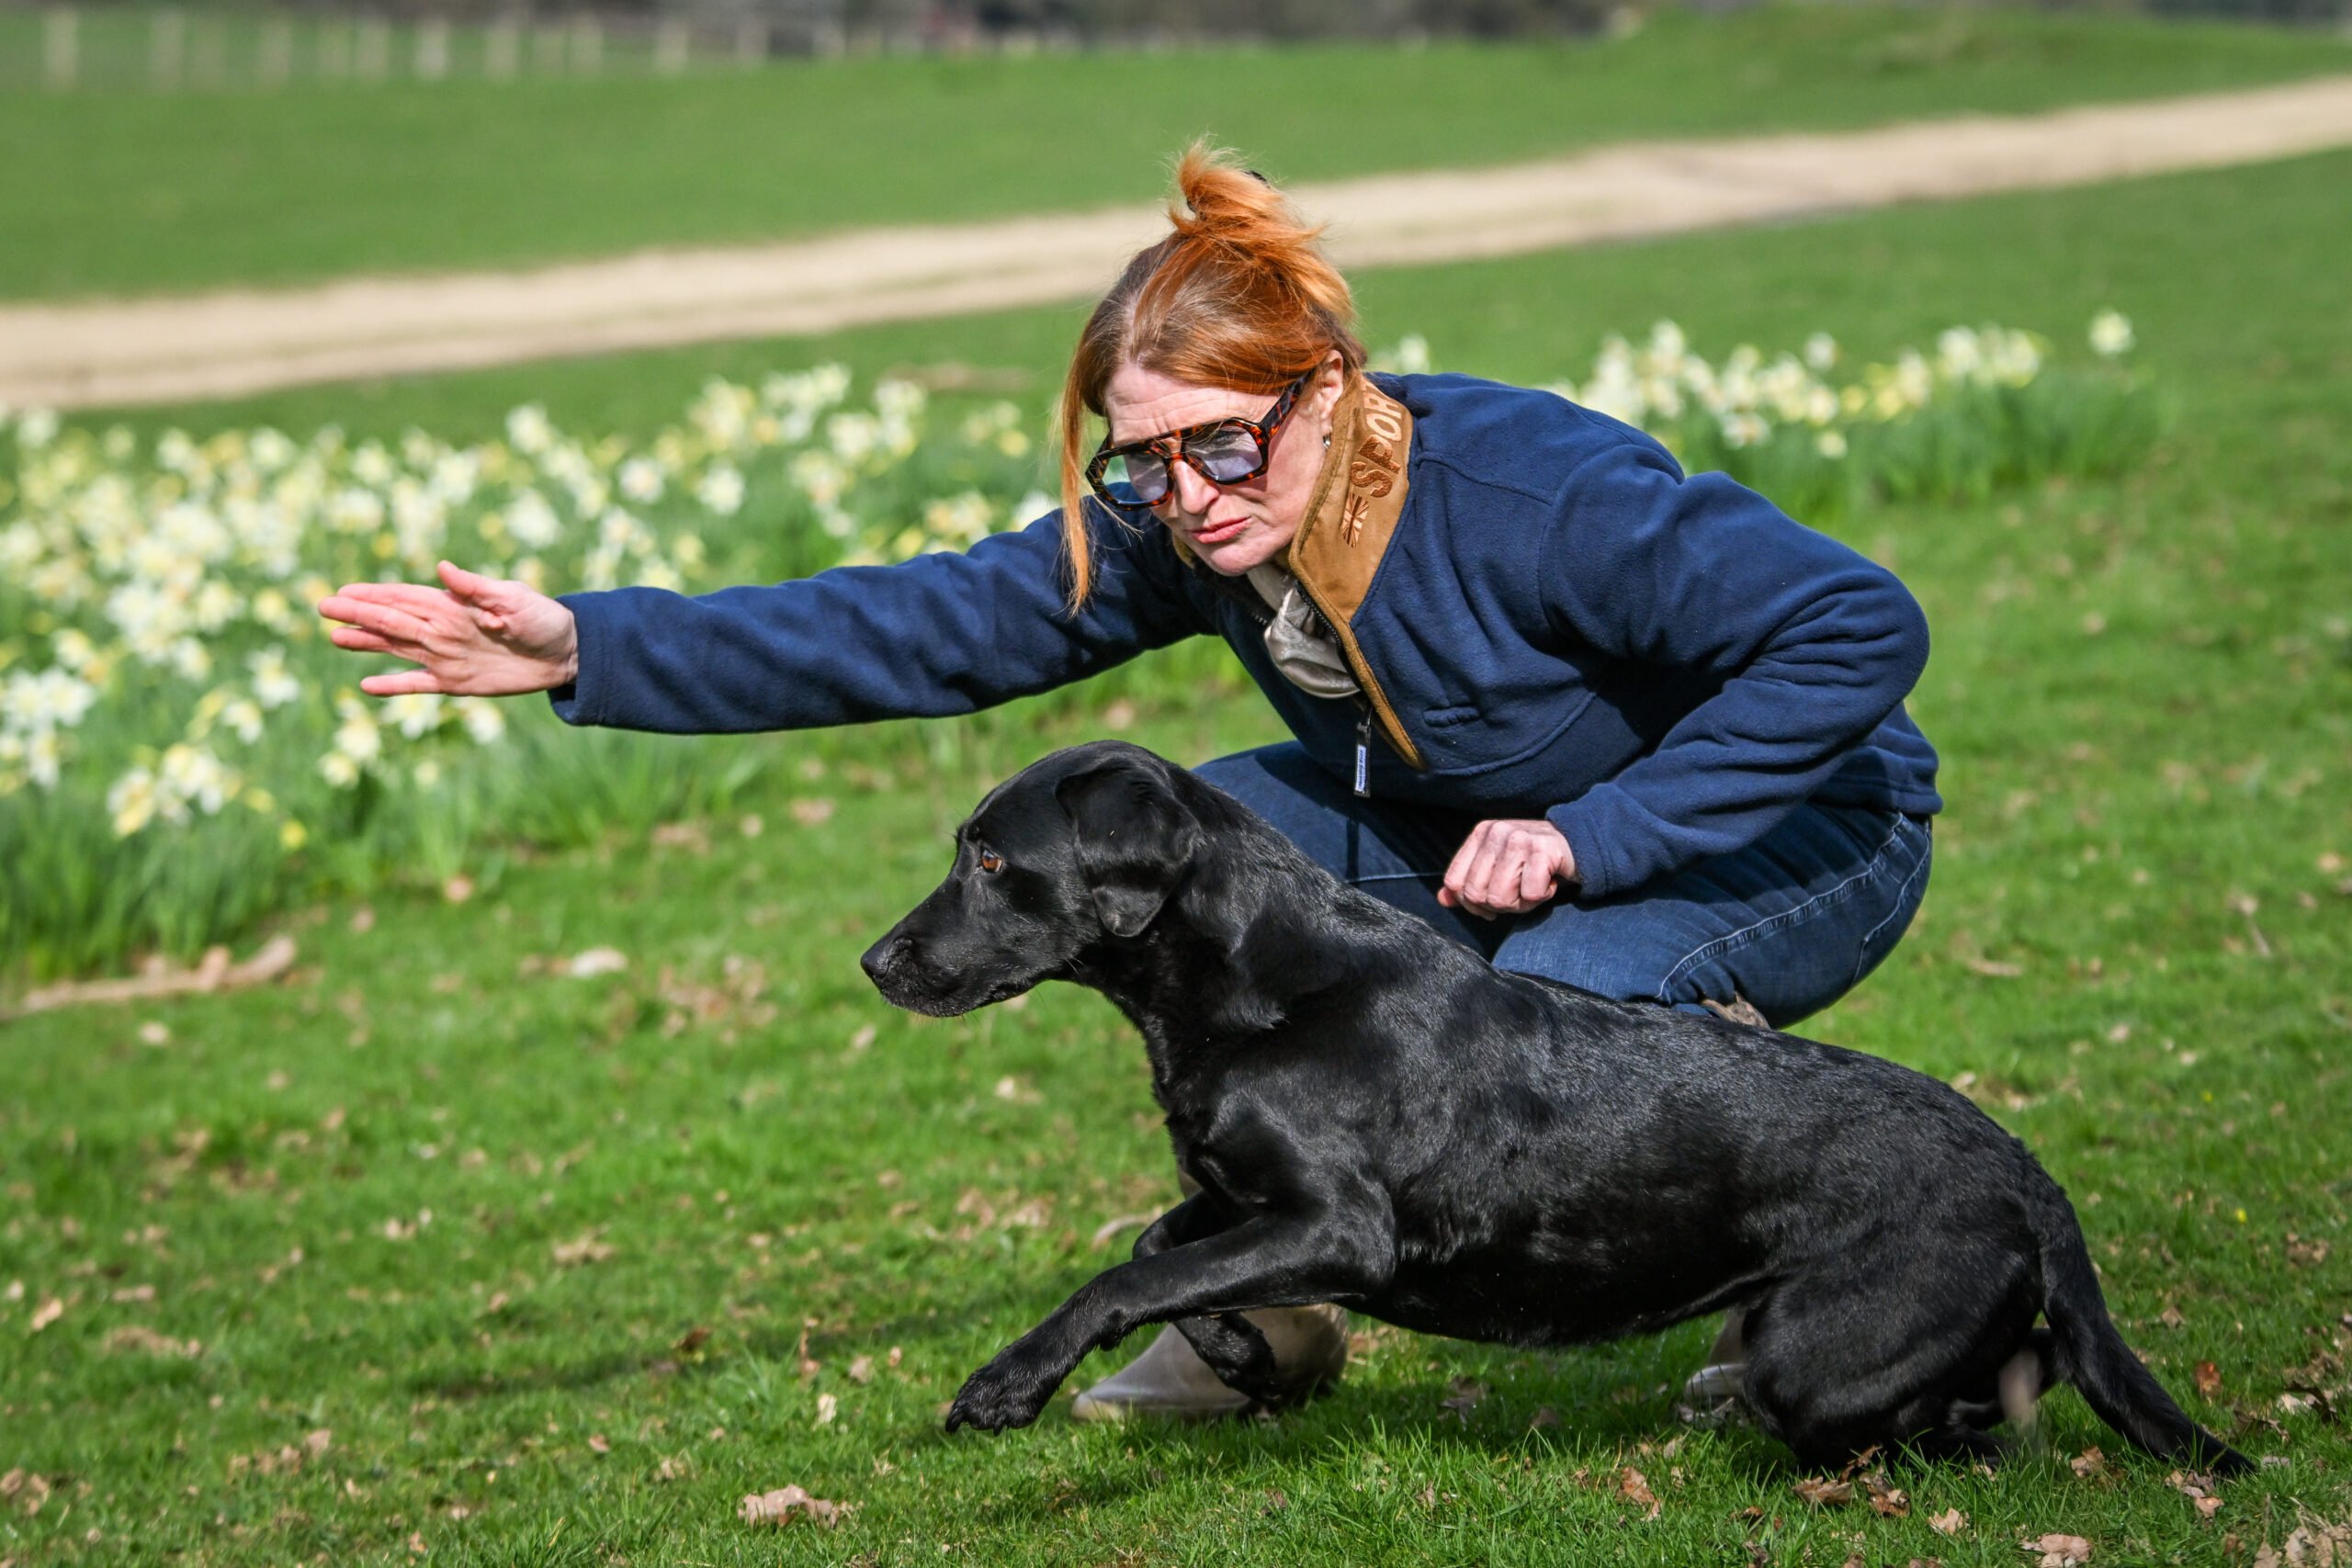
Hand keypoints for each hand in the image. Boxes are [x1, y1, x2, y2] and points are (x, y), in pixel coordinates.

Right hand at [318, 561, 577, 697]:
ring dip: (366, 644)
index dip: (373, 595)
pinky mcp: (456, 682)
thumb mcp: (514, 598)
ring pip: (396, 649)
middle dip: (358, 615)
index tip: (343, 592)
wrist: (568, 653)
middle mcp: (442, 629)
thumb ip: (476, 587)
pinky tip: (366, 685)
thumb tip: (441, 568)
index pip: (403, 598)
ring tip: (335, 638)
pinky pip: (418, 684)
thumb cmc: (543, 618)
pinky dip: (393, 686)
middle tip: (323, 608)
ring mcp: (446, 656)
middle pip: (391, 621)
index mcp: (452, 605)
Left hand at [1437, 818, 1577, 919]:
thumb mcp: (1498, 868)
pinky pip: (1530, 894)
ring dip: (1521, 903)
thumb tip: (1443, 900)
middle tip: (1520, 893)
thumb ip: (1469, 883)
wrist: (1578, 845)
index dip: (1471, 904)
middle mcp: (1496, 832)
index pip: (1455, 882)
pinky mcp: (1542, 850)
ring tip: (1534, 887)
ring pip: (1500, 898)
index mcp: (1480, 834)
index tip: (1492, 905)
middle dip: (1500, 905)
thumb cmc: (1534, 862)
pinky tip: (1549, 882)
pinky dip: (1542, 897)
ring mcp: (1518, 838)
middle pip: (1477, 895)